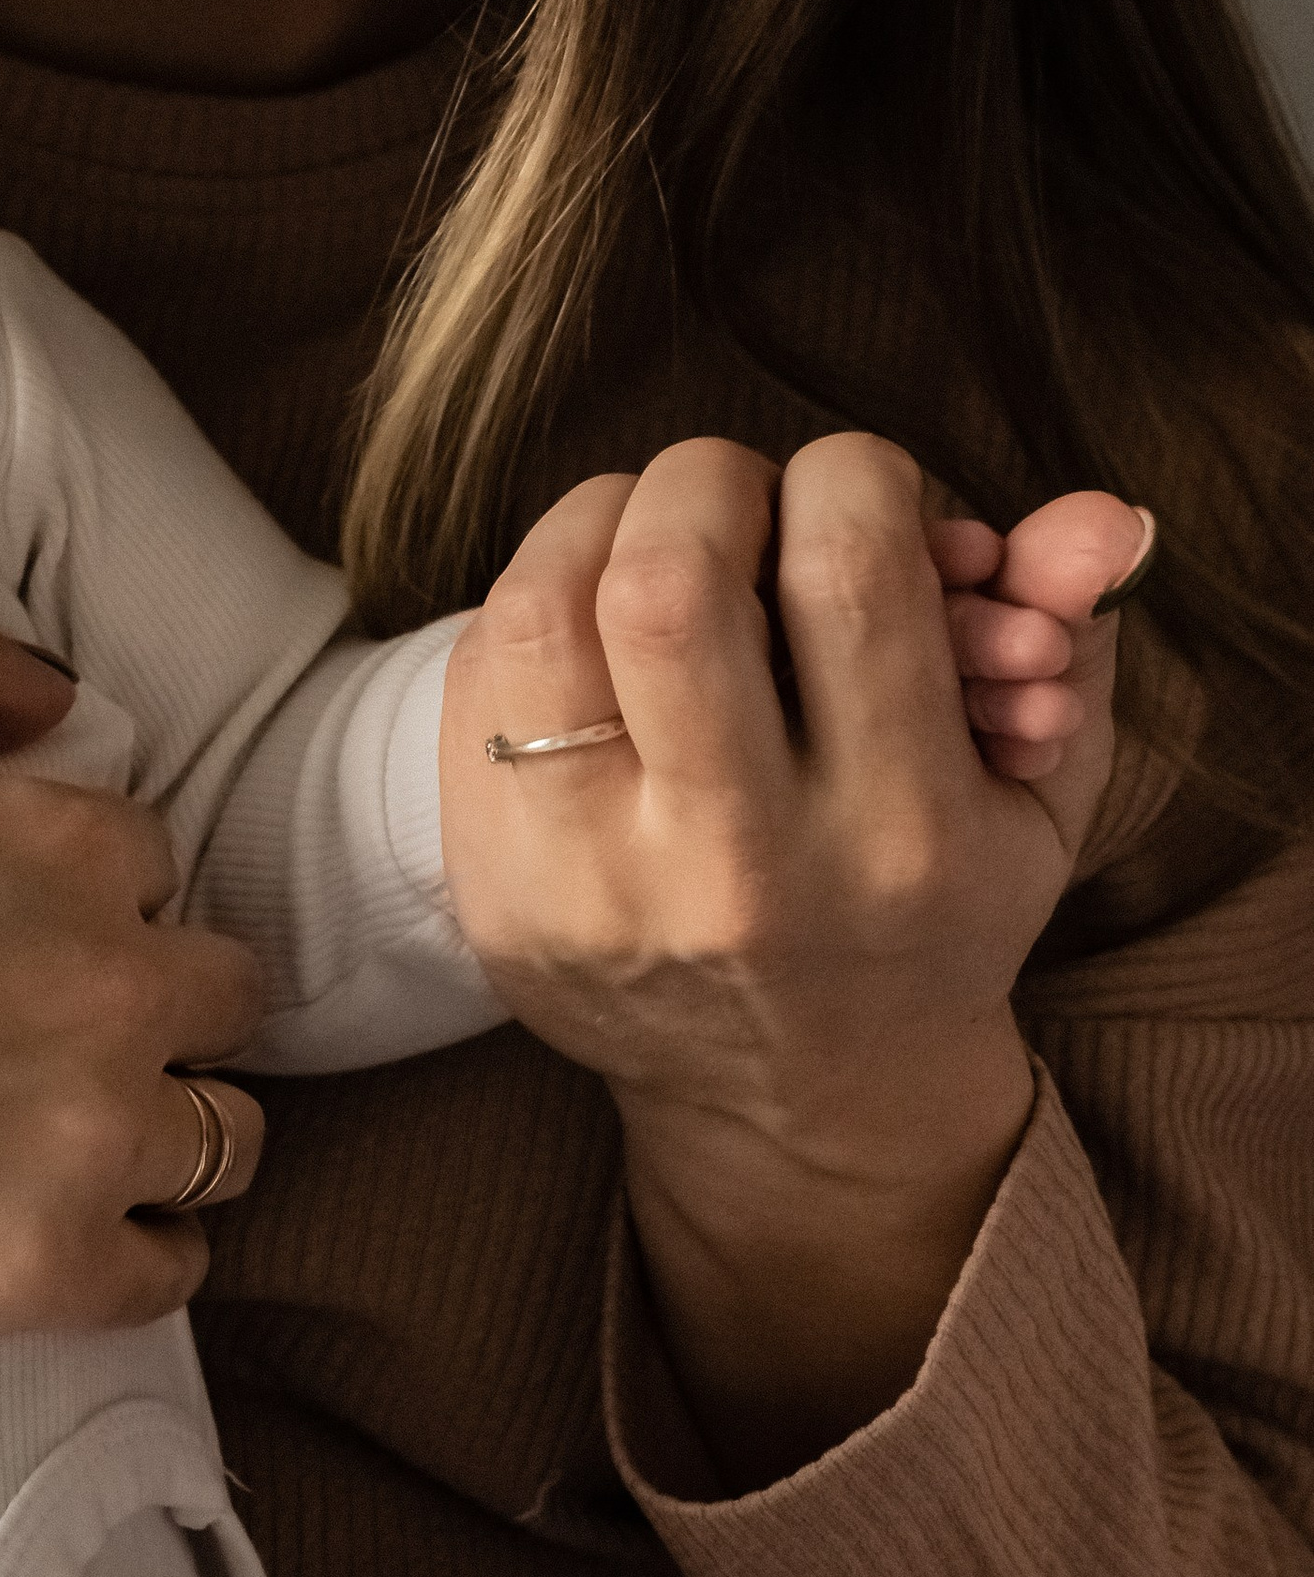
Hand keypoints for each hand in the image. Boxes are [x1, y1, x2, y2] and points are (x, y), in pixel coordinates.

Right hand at [0, 590, 264, 1405]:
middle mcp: (114, 986)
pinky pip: (169, 1270)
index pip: (147, 868)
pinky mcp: (37, 1266)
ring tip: (58, 1135)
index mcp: (73, 845)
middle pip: (219, 1000)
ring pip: (223, 1138)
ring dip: (161, 1126)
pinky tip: (57, 1226)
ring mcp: (86, 1136)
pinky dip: (137, 1250)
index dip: (78, 897)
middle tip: (41, 1033)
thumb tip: (54, 698)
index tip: (4, 929)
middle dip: (148, 1005)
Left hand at [437, 438, 1141, 1480]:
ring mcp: (593, 886)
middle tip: (738, 499)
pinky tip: (597, 626)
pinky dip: (537, 600)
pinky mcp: (496, 891)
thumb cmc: (932, 909)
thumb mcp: (1036, 792)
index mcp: (897, 835)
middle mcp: (737, 868)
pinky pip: (477, 673)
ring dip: (602, 521)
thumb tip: (1099, 512)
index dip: (852, 475)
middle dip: (707, 481)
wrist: (803, 1100)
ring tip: (655, 542)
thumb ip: (1070, 630)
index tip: (856, 497)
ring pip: (543, 609)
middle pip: (668, 580)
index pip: (850, 569)